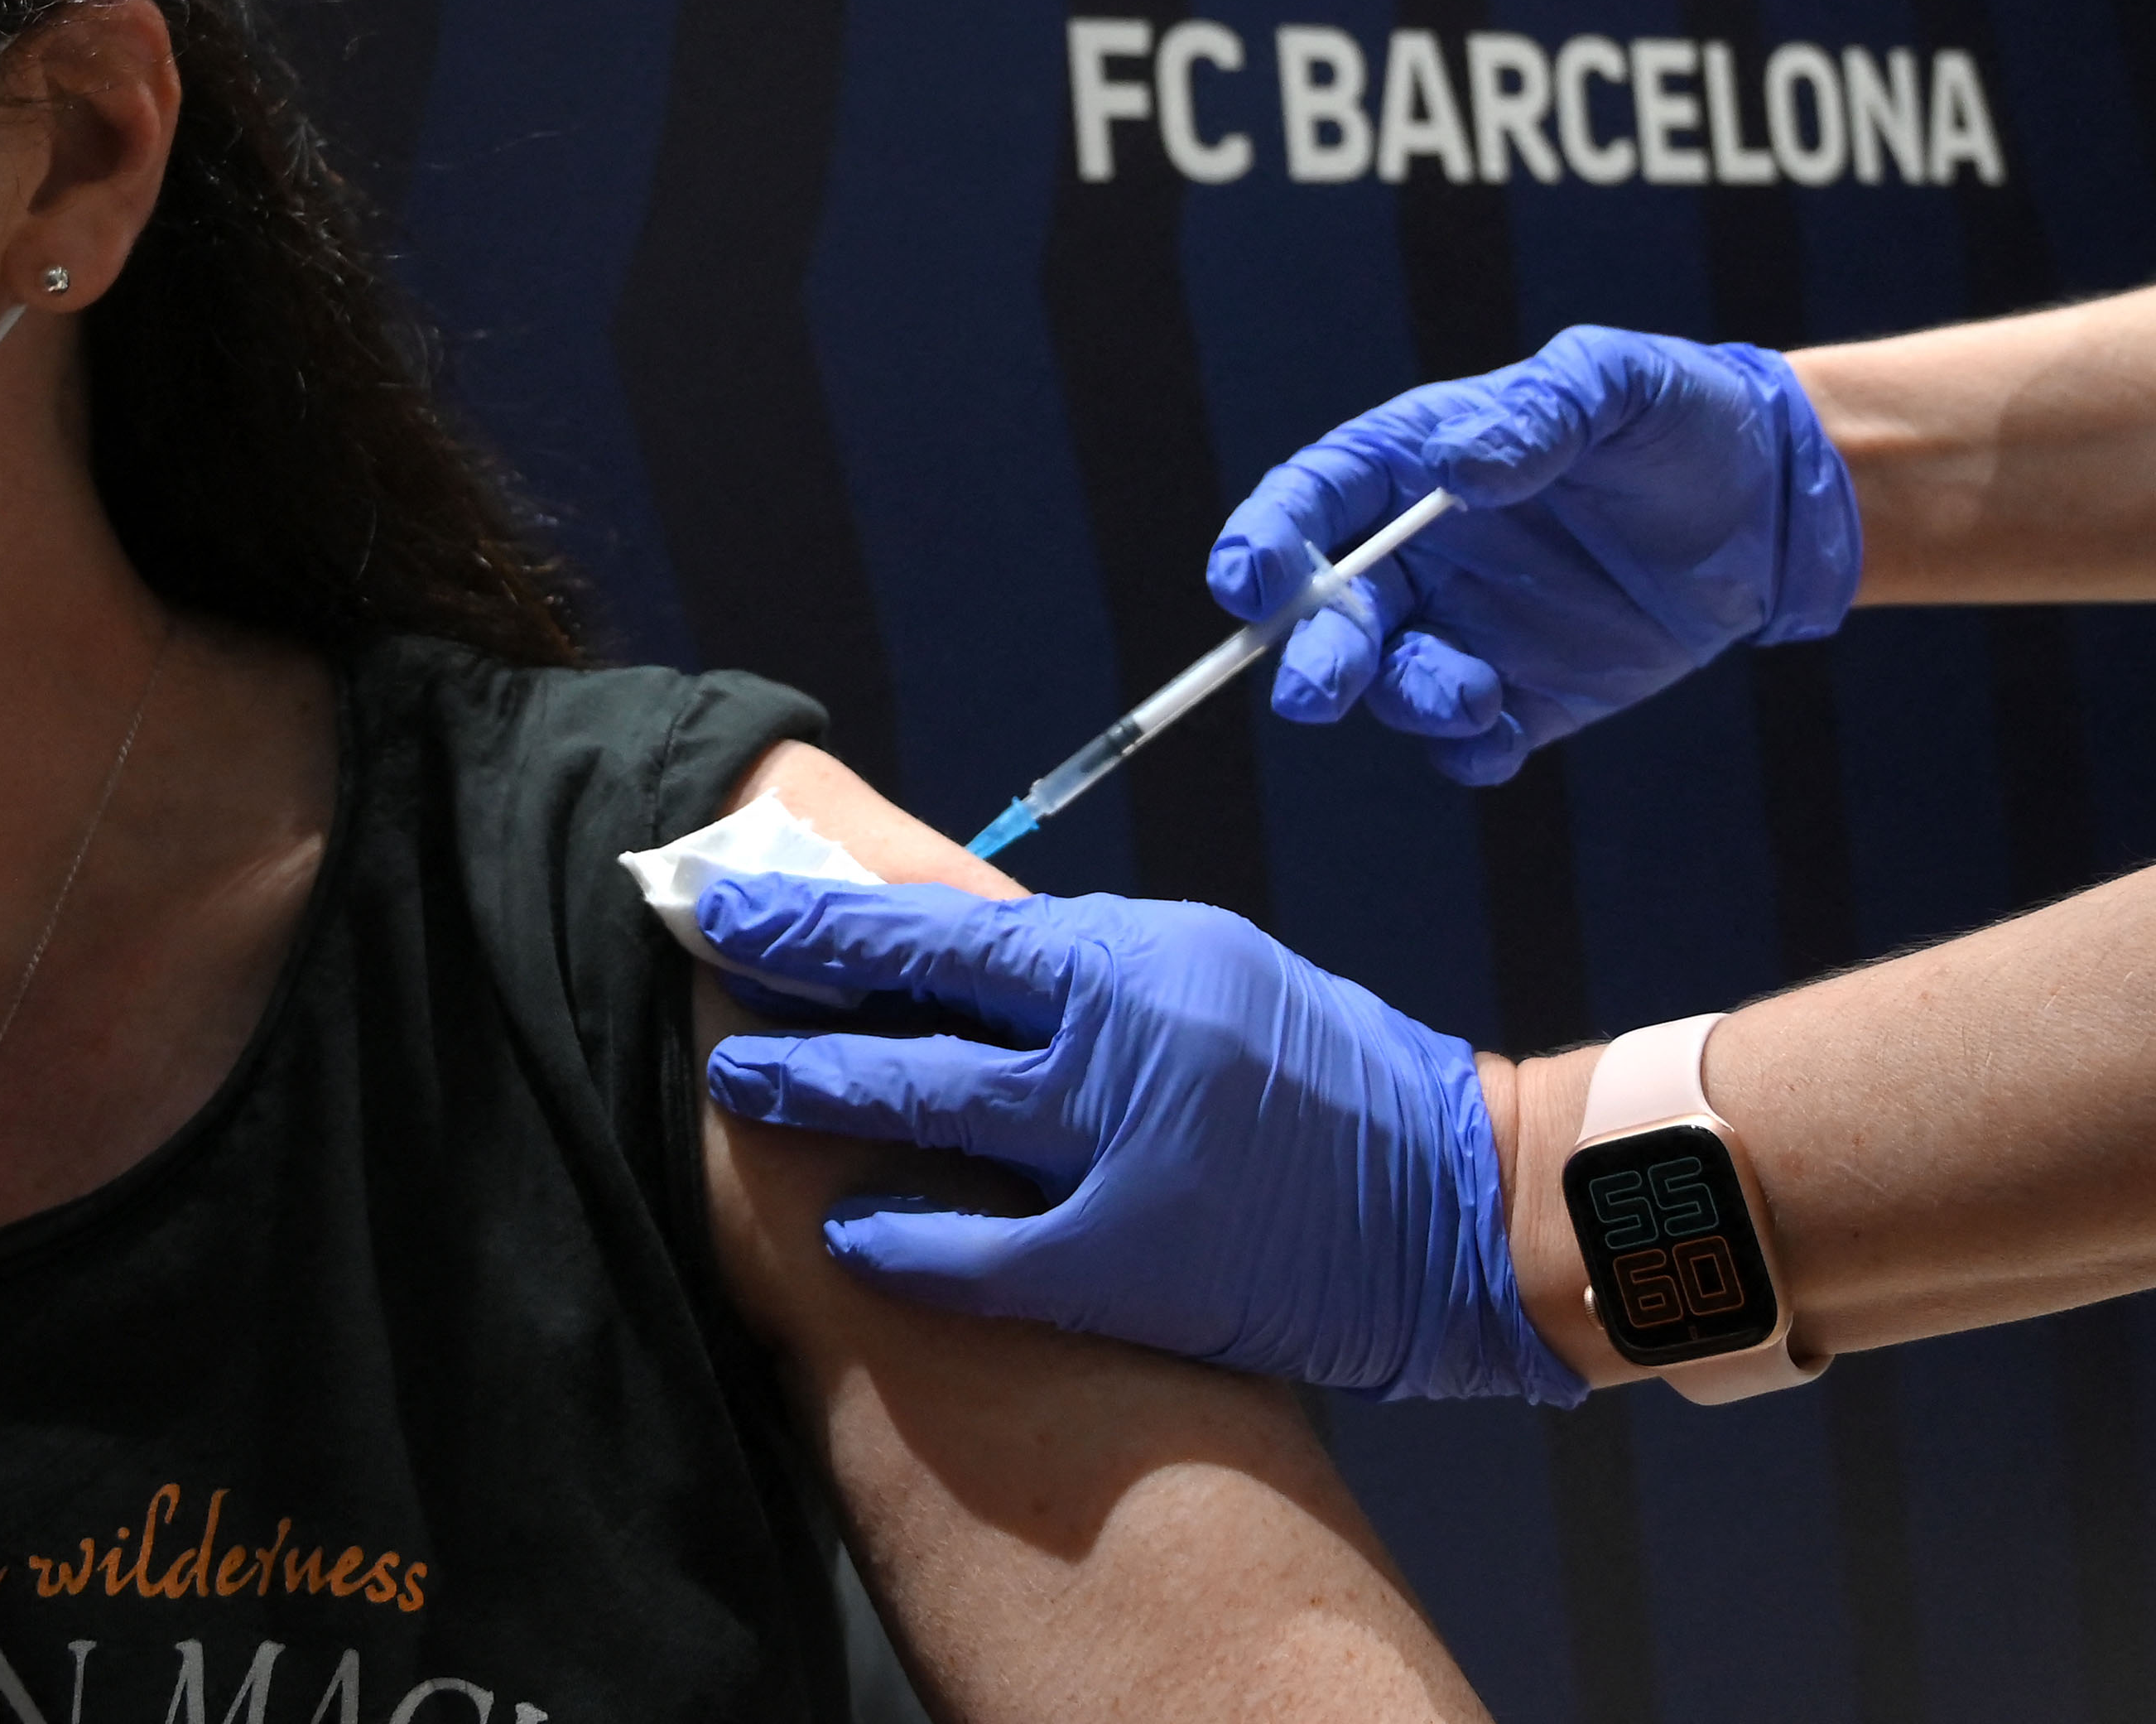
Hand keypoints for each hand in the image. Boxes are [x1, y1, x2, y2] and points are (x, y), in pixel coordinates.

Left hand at [694, 877, 1580, 1405]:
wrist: (1459, 1201)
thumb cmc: (1336, 1078)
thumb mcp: (1213, 976)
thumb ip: (1092, 972)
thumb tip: (960, 958)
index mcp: (1133, 953)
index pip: (939, 923)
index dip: (824, 914)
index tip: (734, 897)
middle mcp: (1115, 1032)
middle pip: (910, 1004)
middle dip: (789, 989)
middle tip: (696, 971)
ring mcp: (1119, 1146)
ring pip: (924, 1110)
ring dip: (818, 1094)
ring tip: (732, 1086)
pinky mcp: (1130, 1258)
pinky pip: (979, 1253)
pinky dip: (906, 1243)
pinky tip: (849, 1236)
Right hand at [1213, 325, 1861, 782]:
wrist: (1768, 505)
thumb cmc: (1679, 419)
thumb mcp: (1617, 384)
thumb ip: (1539, 413)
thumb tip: (1455, 465)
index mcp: (1416, 464)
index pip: (1312, 501)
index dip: (1265, 541)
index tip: (1249, 582)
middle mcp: (1423, 553)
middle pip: (1328, 612)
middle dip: (1311, 654)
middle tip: (1318, 689)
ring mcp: (1468, 629)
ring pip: (1389, 685)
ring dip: (1405, 700)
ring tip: (1473, 695)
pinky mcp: (1525, 696)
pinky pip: (1467, 746)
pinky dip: (1469, 753)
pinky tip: (1505, 732)